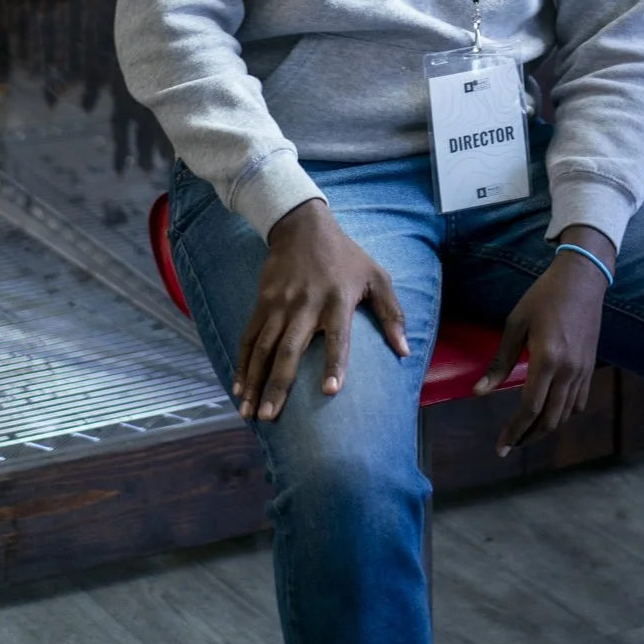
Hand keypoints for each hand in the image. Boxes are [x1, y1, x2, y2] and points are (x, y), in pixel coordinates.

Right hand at [234, 198, 408, 422]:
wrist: (303, 227)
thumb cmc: (346, 256)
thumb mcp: (376, 276)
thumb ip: (391, 314)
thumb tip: (405, 352)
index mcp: (338, 300)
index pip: (338, 336)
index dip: (335, 363)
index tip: (331, 391)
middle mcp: (306, 305)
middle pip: (289, 350)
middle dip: (278, 385)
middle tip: (269, 417)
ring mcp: (280, 305)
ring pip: (263, 349)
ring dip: (254, 381)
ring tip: (250, 412)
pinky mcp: (263, 303)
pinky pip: (249, 338)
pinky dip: (241, 364)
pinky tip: (238, 388)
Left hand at [473, 227, 613, 455]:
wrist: (582, 279)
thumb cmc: (544, 296)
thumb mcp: (516, 324)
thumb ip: (500, 361)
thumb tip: (478, 392)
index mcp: (547, 359)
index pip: (529, 408)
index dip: (514, 432)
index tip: (500, 447)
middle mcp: (568, 370)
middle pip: (549, 419)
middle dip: (528, 437)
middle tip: (510, 444)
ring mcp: (583, 370)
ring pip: (565, 415)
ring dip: (545, 429)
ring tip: (526, 432)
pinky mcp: (590, 367)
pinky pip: (579, 403)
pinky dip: (563, 415)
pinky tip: (549, 413)